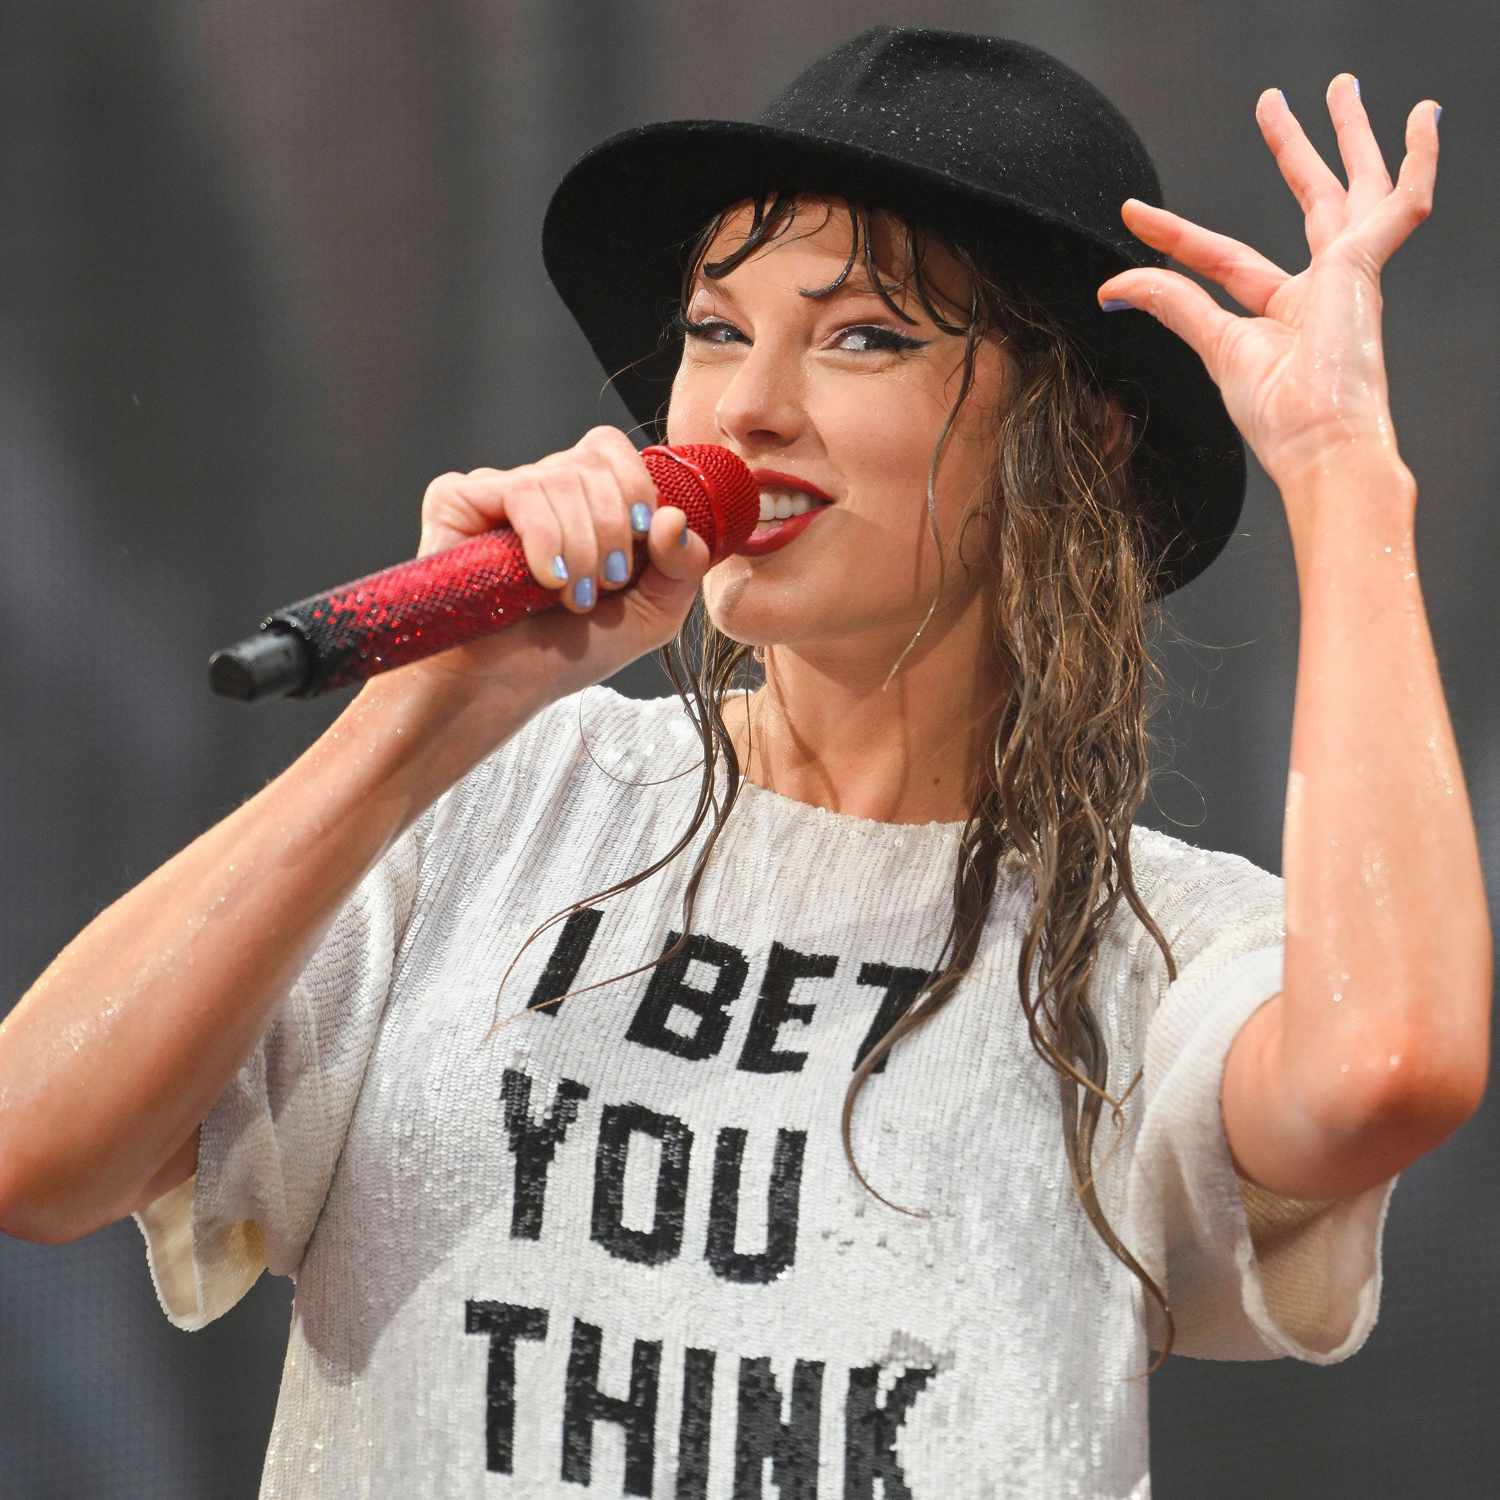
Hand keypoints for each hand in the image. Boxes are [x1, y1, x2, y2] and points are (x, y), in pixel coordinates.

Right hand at [387, 426, 709, 709]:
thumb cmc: (569, 651)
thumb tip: (673, 517)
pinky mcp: (456, 501)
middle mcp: (538, 487)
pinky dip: (545, 539)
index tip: (642, 539)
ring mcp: (495, 491)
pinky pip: (519, 492)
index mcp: (581, 500)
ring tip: (571, 596)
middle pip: (593, 462)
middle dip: (613, 530)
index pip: (610, 449)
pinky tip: (543, 580)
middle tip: (604, 583)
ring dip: (580, 548)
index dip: (634, 487)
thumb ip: (682, 567)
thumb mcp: (651, 616)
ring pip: (559, 478)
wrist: (504, 688)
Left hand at [1096, 74, 1438, 496]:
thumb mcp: (1214, 346)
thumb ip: (1171, 303)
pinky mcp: (1366, 264)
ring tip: (1340, 86)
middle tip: (1276, 104)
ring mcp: (1350, 274)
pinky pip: (1403, 201)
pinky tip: (1426, 117)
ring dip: (1349, 134)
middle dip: (1294, 152)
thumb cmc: (1281, 417)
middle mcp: (1324, 288)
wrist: (1321, 444)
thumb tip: (1113, 286)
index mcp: (1287, 313)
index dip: (1176, 237)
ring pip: (1356, 186)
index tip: (1133, 214)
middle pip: (1310, 202)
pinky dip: (1419, 159)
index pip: (1223, 258)